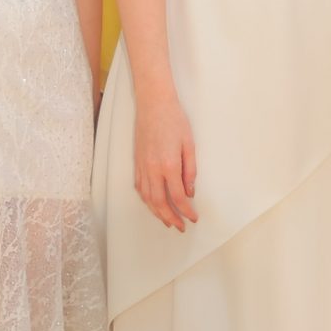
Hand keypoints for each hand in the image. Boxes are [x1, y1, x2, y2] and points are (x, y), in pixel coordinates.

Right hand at [133, 88, 199, 231]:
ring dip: (157, 213)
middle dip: (171, 218)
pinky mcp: (137, 162)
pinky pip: (140, 188)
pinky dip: (146, 200)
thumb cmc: (174, 120)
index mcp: (168, 165)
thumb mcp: (189, 144)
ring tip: (168, 221)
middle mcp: (153, 169)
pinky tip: (153, 204)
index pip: (177, 197)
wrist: (154, 104)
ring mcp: (142, 167)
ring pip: (147, 198)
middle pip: (160, 203)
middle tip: (180, 226)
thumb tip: (189, 191)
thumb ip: (190, 170)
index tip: (193, 218)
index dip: (186, 211)